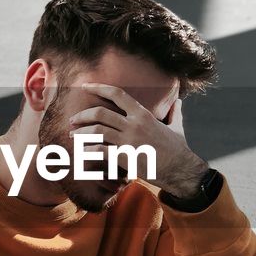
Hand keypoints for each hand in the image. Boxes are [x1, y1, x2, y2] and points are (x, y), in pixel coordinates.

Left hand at [69, 83, 208, 199]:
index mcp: (143, 114)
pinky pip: (101, 150)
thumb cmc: (178, 149)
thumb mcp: (176, 127)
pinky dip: (89, 149)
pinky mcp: (126, 157)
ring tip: (73, 135)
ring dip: (81, 132)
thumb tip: (178, 103)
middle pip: (100, 113)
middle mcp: (134, 124)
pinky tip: (83, 151)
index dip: (98, 87)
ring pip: (97, 131)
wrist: (181, 169)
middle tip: (73, 120)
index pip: (117, 94)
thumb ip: (174, 113)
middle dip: (82, 115)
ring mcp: (129, 141)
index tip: (84, 86)